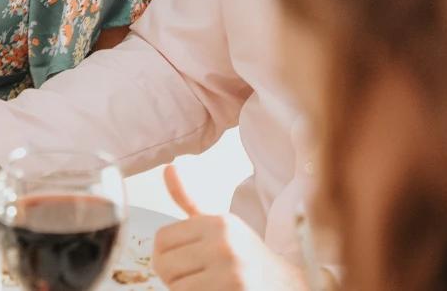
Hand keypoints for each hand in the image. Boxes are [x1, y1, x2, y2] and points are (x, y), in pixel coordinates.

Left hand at [152, 165, 306, 290]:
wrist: (286, 286)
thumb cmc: (247, 256)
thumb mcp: (220, 225)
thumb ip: (189, 200)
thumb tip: (168, 167)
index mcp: (218, 223)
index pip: (161, 239)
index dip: (166, 255)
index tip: (185, 260)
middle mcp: (224, 244)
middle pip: (164, 265)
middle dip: (174, 277)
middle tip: (198, 277)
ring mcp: (230, 273)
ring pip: (176, 288)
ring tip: (210, 286)